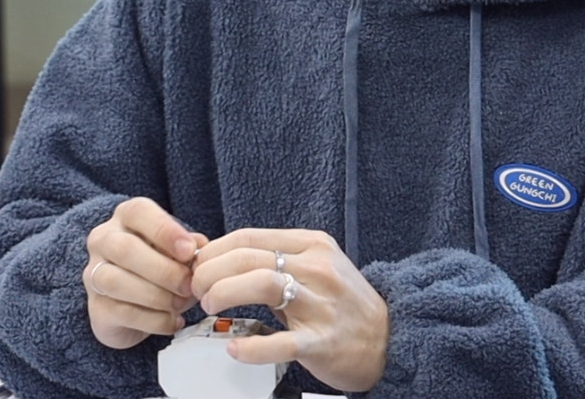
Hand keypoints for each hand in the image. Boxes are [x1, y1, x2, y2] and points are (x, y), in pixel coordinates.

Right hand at [84, 197, 208, 348]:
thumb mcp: (178, 250)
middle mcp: (103, 241)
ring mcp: (93, 274)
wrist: (134, 304)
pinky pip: (122, 313)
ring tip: (180, 303)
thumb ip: (190, 246)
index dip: (165, 231)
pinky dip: (154, 320)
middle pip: (124, 248)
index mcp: (125, 217)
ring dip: (156, 296)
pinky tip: (172, 320)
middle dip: (163, 270)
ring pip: (116, 282)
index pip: (138, 212)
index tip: (190, 251)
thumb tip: (201, 249)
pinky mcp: (96, 308)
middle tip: (189, 285)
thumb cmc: (160, 266)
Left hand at [192, 227, 388, 392]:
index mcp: (313, 245)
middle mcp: (318, 269)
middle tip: (197, 290)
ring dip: (225, 293)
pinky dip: (253, 347)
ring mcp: (321, 305)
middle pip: (249, 257)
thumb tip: (219, 260)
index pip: (248, 236)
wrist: (389, 339)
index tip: (196, 266)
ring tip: (209, 306)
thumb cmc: (343, 304)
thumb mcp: (316, 267)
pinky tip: (236, 349)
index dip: (213, 251)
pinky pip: (283, 341)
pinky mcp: (322, 341)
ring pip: (263, 284)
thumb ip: (276, 260)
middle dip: (210, 272)